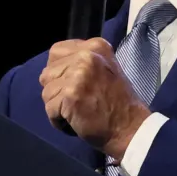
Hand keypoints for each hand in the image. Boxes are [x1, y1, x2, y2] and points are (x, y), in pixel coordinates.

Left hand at [40, 38, 150, 156]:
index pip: (56, 52)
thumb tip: (54, 67)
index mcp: (95, 46)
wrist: (130, 129)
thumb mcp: (104, 70)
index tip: (73, 86)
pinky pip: (50, 109)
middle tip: (78, 102)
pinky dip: (59, 121)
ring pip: (46, 92)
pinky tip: (76, 121)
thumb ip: (81, 62)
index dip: (59, 72)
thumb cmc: (117, 104)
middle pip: (48, 73)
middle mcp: (86, 55)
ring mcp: (78, 74)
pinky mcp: (71, 95)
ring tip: (78, 112)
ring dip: (57, 107)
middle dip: (57, 91)